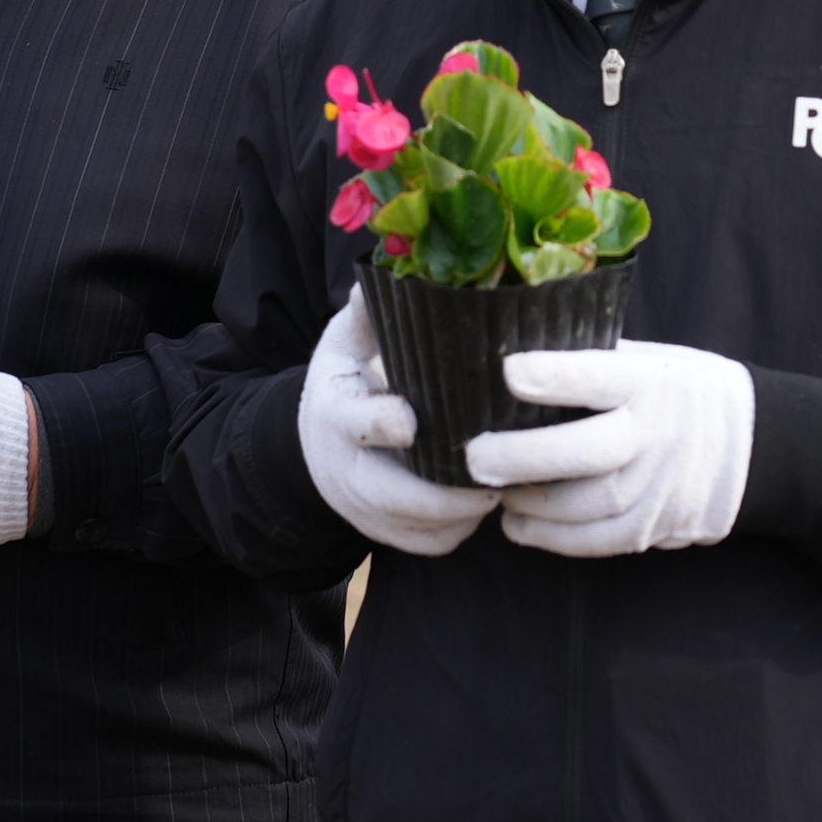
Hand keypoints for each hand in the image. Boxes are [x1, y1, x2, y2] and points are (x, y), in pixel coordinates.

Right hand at [298, 287, 498, 555]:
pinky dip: (462, 530)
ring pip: (419, 528)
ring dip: (464, 512)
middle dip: (445, 492)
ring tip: (509, 480)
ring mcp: (365, 510)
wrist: (312, 447)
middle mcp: (345, 471)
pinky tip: (490, 500)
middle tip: (498, 469)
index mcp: (335, 414)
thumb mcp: (344, 344)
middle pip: (391, 495)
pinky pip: (431, 545)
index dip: (384, 424)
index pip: (357, 424)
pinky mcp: (386, 535)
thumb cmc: (344, 384)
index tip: (415, 420)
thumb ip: (364, 315)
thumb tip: (381, 277)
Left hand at [467, 339, 753, 558]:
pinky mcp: (658, 526)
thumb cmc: (678, 391)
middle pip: (590, 451)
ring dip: (533, 502)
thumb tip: (513, 354)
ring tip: (492, 488)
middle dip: (527, 457)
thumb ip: (594, 363)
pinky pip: (600, 540)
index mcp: (652, 381)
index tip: (508, 372)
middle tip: (475, 457)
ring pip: (590, 504)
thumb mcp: (650, 361)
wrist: (753, 444)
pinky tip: (517, 524)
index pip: (600, 377)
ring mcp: (661, 486)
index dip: (555, 376)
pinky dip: (553, 538)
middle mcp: (658, 434)